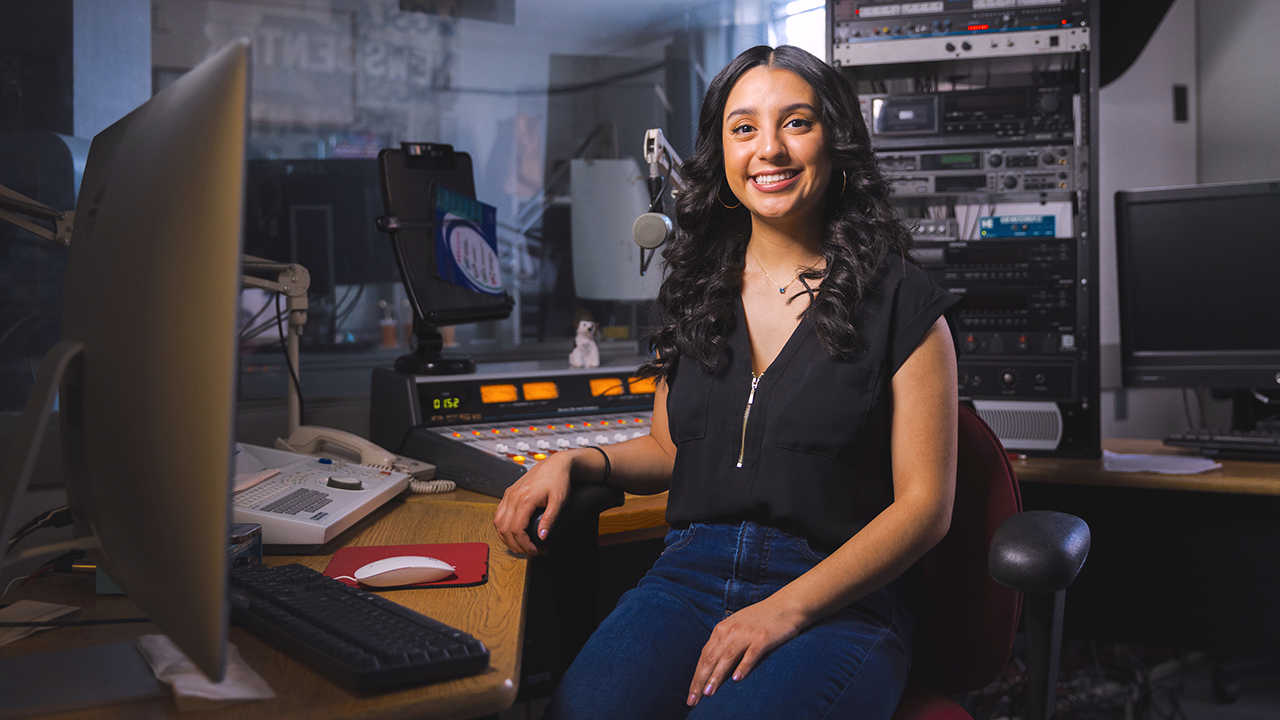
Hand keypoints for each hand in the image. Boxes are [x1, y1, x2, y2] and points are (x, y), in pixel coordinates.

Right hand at [492, 450, 573, 554]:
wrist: (555, 464)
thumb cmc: (558, 479)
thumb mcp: (559, 501)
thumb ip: (550, 520)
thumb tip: (542, 536)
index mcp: (524, 499)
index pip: (516, 530)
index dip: (524, 544)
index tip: (534, 550)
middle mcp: (513, 496)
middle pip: (504, 529)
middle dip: (515, 545)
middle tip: (528, 551)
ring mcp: (509, 494)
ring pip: (498, 523)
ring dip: (506, 538)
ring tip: (519, 546)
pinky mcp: (508, 493)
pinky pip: (499, 514)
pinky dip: (502, 527)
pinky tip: (511, 533)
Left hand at [686, 598, 804, 706]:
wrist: (786, 605)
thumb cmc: (760, 619)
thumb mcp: (736, 627)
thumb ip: (724, 643)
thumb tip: (711, 665)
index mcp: (722, 629)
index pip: (704, 656)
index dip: (696, 676)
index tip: (691, 695)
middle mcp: (730, 631)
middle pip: (711, 659)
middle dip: (700, 681)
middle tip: (693, 700)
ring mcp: (747, 634)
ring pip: (727, 658)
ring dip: (716, 676)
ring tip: (708, 693)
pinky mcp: (763, 638)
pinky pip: (751, 654)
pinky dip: (743, 666)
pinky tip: (736, 679)